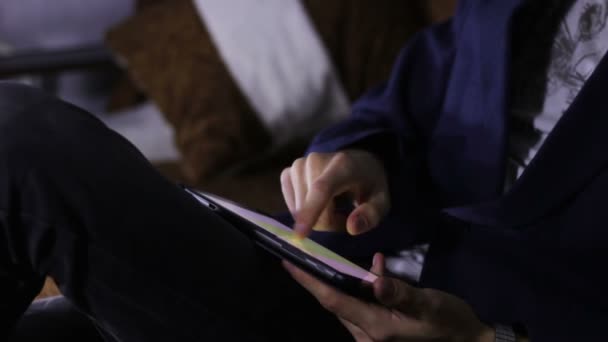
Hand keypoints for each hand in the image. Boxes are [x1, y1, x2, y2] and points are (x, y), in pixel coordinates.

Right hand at [281, 150, 389, 237]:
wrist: (357, 162)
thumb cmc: (369, 184)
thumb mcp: (381, 200)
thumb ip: (371, 214)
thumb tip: (352, 228)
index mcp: (342, 165)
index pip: (322, 189)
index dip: (310, 212)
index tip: (300, 234)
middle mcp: (315, 160)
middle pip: (311, 207)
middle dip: (327, 222)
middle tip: (344, 217)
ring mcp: (298, 165)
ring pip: (298, 209)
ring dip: (316, 218)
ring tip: (333, 208)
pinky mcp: (287, 173)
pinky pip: (291, 205)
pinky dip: (304, 213)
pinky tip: (317, 205)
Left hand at [283, 253, 494, 341]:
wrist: (469, 341)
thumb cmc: (449, 324)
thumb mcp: (429, 305)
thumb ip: (401, 293)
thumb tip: (375, 279)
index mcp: (375, 328)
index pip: (333, 301)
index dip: (309, 281)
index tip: (289, 262)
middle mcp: (368, 334)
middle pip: (335, 302)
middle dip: (318, 279)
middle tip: (305, 255)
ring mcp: (374, 334)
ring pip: (348, 304)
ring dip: (341, 281)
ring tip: (331, 258)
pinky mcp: (383, 328)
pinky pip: (363, 305)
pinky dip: (363, 287)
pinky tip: (375, 269)